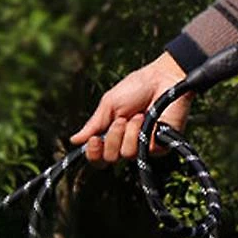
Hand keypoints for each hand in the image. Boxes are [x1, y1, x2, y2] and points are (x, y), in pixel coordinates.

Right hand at [70, 51, 191, 163]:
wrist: (164, 77)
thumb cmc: (137, 88)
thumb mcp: (109, 105)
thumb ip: (93, 125)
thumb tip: (73, 141)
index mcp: (111, 137)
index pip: (97, 158)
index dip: (92, 153)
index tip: (93, 140)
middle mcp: (125, 145)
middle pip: (108, 160)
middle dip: (111, 139)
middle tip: (121, 120)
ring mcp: (142, 147)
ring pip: (125, 155)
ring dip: (128, 133)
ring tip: (138, 116)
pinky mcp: (159, 146)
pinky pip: (142, 151)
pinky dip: (141, 133)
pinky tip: (147, 119)